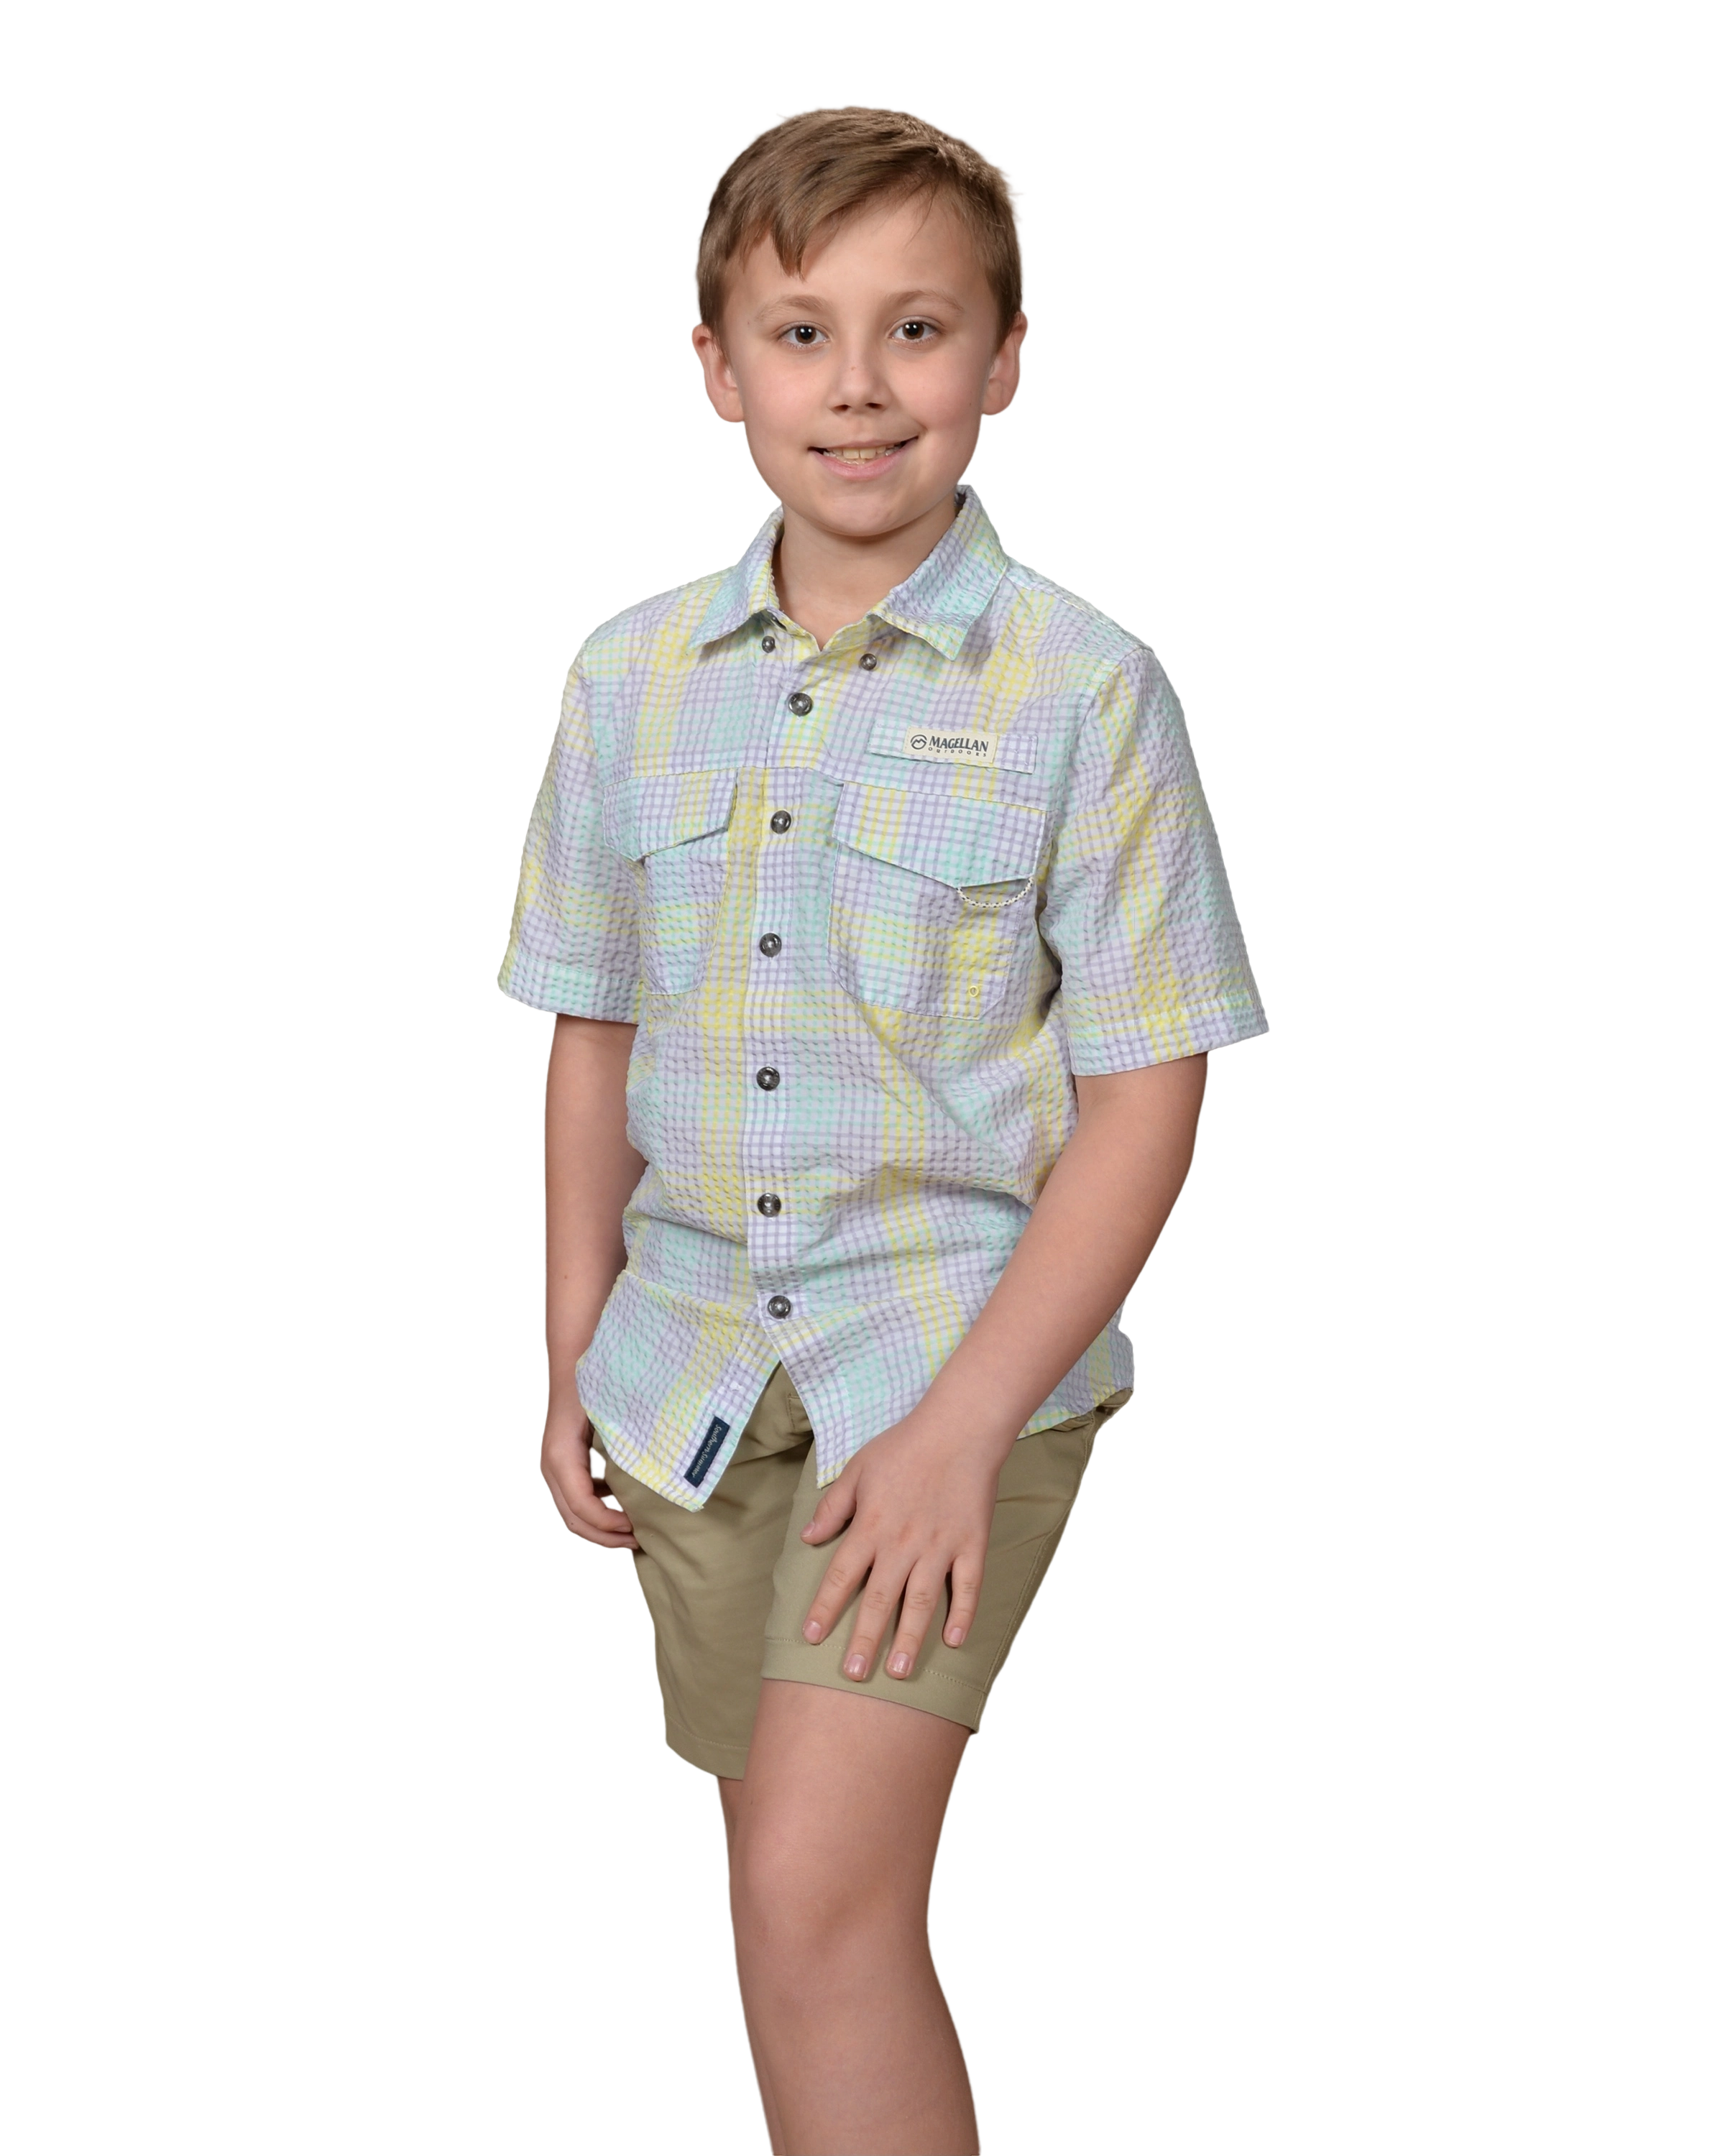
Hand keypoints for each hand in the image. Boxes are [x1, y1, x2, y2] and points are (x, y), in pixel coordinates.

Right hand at [537, 1395, 639, 1551]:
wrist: (573, 1364)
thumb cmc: (592, 1385)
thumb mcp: (608, 1416)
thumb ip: (621, 1447)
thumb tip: (651, 1477)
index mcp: (562, 1458)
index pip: (582, 1507)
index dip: (609, 1524)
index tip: (636, 1527)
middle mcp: (551, 1467)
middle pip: (574, 1520)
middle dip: (605, 1537)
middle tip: (638, 1542)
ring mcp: (553, 1468)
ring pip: (573, 1515)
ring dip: (601, 1529)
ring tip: (632, 1533)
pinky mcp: (563, 1466)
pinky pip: (576, 1499)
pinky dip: (597, 1511)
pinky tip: (622, 1509)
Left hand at [797, 1410, 1009, 1682]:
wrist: (959, 1428)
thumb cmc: (904, 1446)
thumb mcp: (857, 1469)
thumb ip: (833, 1507)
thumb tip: (808, 1539)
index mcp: (870, 1526)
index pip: (840, 1576)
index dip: (824, 1609)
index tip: (811, 1638)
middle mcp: (902, 1544)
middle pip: (878, 1600)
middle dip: (864, 1640)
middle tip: (853, 1675)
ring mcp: (939, 1547)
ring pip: (920, 1602)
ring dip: (908, 1639)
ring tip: (897, 1671)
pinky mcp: (971, 1545)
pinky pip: (966, 1587)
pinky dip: (961, 1614)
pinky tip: (952, 1640)